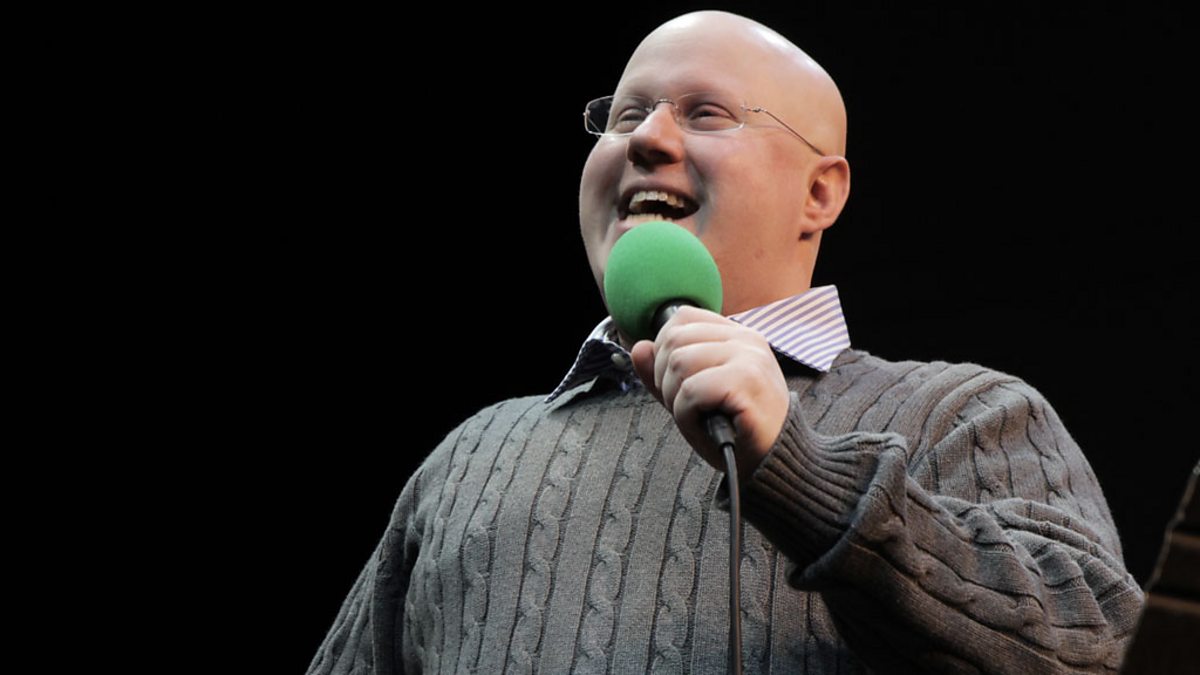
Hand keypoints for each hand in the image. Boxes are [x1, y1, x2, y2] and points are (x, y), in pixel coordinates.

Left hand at [629, 306, 789, 481]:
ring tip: (700, 416)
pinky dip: (687, 414)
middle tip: (689, 407)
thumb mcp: (693, 398)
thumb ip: (664, 372)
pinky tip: (706, 425)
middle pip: (674, 339)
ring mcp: (749, 358)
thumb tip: (638, 347)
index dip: (664, 351)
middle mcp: (746, 340)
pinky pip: (691, 389)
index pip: (682, 318)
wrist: (774, 464)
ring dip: (676, 399)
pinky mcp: (747, 381)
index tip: (678, 383)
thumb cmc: (736, 431)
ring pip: (678, 362)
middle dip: (665, 379)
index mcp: (736, 336)